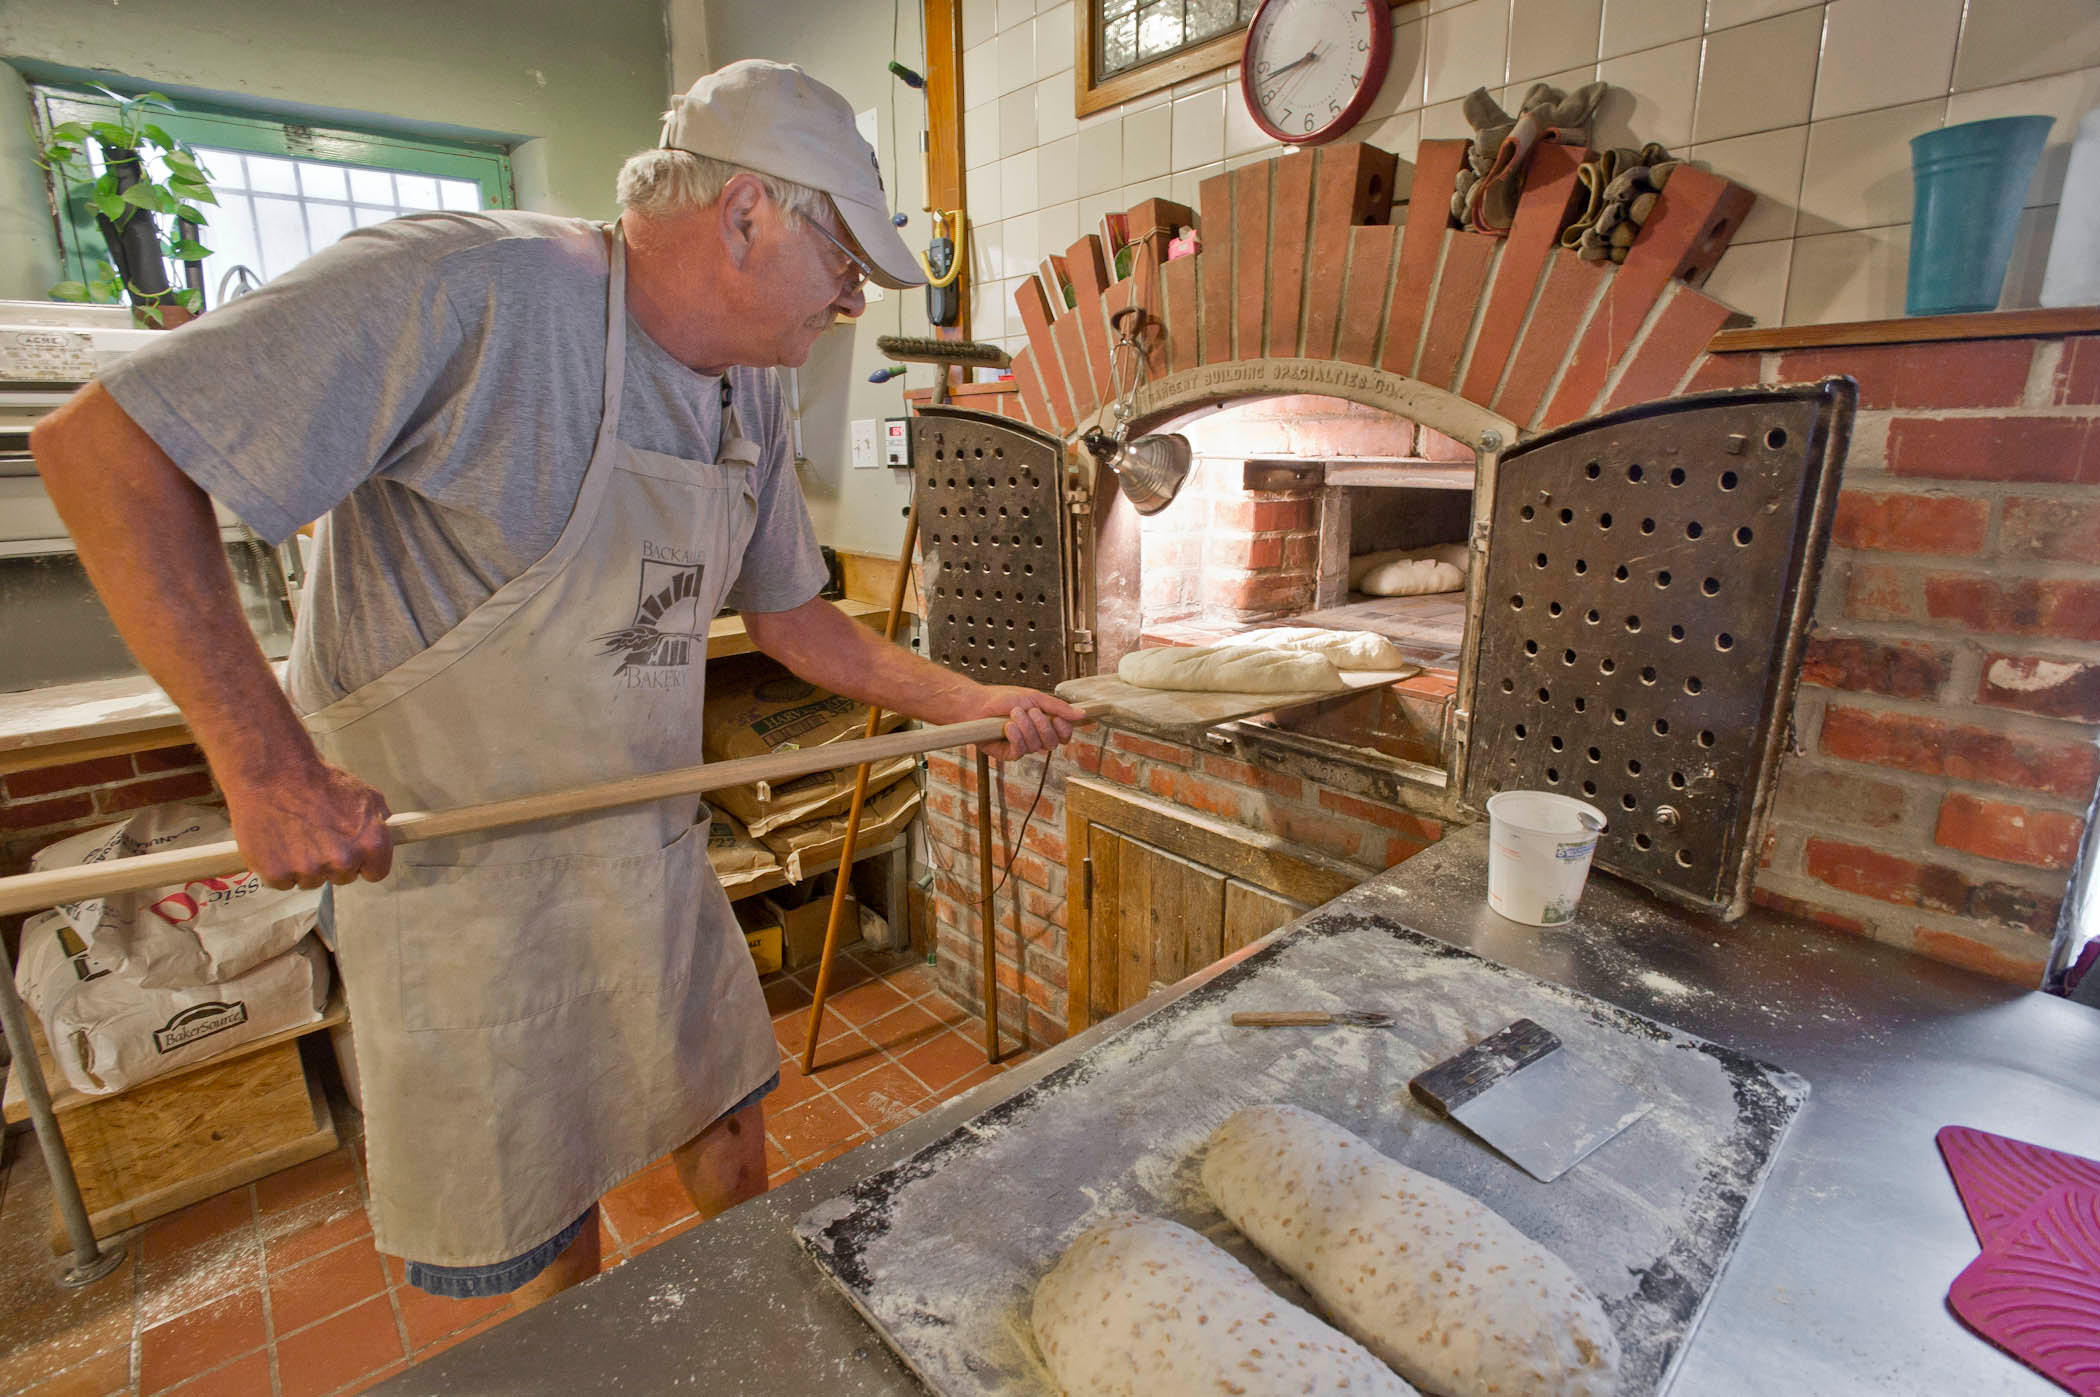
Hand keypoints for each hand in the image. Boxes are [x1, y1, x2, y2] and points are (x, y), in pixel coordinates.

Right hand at [221, 756, 393, 889]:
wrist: (275, 772)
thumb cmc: (319, 781)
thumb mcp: (365, 795)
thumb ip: (379, 820)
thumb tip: (387, 831)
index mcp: (371, 843)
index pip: (375, 872)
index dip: (363, 862)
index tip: (352, 852)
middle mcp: (344, 860)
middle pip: (342, 878)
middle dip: (332, 862)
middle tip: (317, 836)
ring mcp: (310, 869)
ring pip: (311, 881)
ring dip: (304, 866)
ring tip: (295, 835)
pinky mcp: (278, 873)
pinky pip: (283, 882)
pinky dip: (278, 868)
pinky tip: (277, 843)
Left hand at [970, 686, 1089, 761]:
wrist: (978, 704)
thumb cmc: (1004, 698)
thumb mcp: (1035, 698)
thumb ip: (1059, 708)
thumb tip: (1082, 714)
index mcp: (1045, 724)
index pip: (1064, 735)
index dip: (1063, 729)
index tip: (1057, 718)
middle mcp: (1036, 737)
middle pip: (1053, 742)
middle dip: (1042, 725)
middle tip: (1030, 711)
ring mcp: (1023, 746)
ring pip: (1036, 746)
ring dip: (1025, 727)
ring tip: (1013, 714)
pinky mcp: (1009, 754)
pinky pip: (1021, 751)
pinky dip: (1016, 737)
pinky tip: (1008, 727)